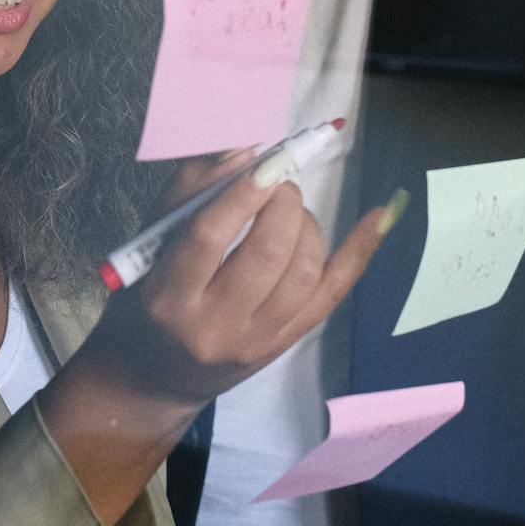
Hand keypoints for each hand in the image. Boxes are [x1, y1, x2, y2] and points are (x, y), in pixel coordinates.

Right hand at [77, 150, 394, 407]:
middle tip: (276, 180)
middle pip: (266, 254)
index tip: (263, 160)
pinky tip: (379, 216)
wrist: (155, 376)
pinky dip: (358, 250)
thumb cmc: (145, 298)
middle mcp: (214, 326)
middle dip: (282, 204)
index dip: (240, 194)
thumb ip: (188, 191)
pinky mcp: (284, 344)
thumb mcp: (148, 245)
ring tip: (289, 207)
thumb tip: (245, 148)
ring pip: (303, 272)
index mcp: (168, 296)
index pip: (208, 237)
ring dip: (307, 223)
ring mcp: (256, 341)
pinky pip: (332, 294)